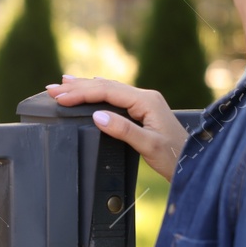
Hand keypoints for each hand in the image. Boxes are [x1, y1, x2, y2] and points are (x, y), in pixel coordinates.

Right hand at [46, 75, 187, 179]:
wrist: (192, 163)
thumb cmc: (173, 156)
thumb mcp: (147, 145)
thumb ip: (123, 129)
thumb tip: (98, 116)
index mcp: (146, 101)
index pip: (107, 91)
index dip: (81, 93)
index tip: (60, 97)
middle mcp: (146, 96)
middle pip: (106, 86)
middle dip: (78, 86)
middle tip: (53, 88)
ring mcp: (146, 102)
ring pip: (110, 89)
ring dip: (86, 86)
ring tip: (65, 83)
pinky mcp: (145, 109)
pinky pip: (117, 95)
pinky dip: (99, 91)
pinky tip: (92, 87)